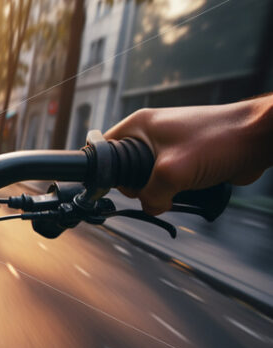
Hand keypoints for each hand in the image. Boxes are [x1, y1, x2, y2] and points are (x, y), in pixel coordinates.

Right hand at [104, 95, 271, 214]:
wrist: (259, 138)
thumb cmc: (218, 141)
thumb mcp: (171, 172)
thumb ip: (150, 195)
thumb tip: (150, 208)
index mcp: (139, 126)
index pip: (104, 149)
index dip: (106, 171)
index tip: (117, 188)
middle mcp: (150, 133)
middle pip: (125, 169)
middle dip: (138, 187)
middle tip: (155, 190)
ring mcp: (169, 145)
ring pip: (148, 178)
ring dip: (159, 191)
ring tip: (176, 191)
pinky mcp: (186, 158)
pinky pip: (168, 180)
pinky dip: (175, 191)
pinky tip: (188, 193)